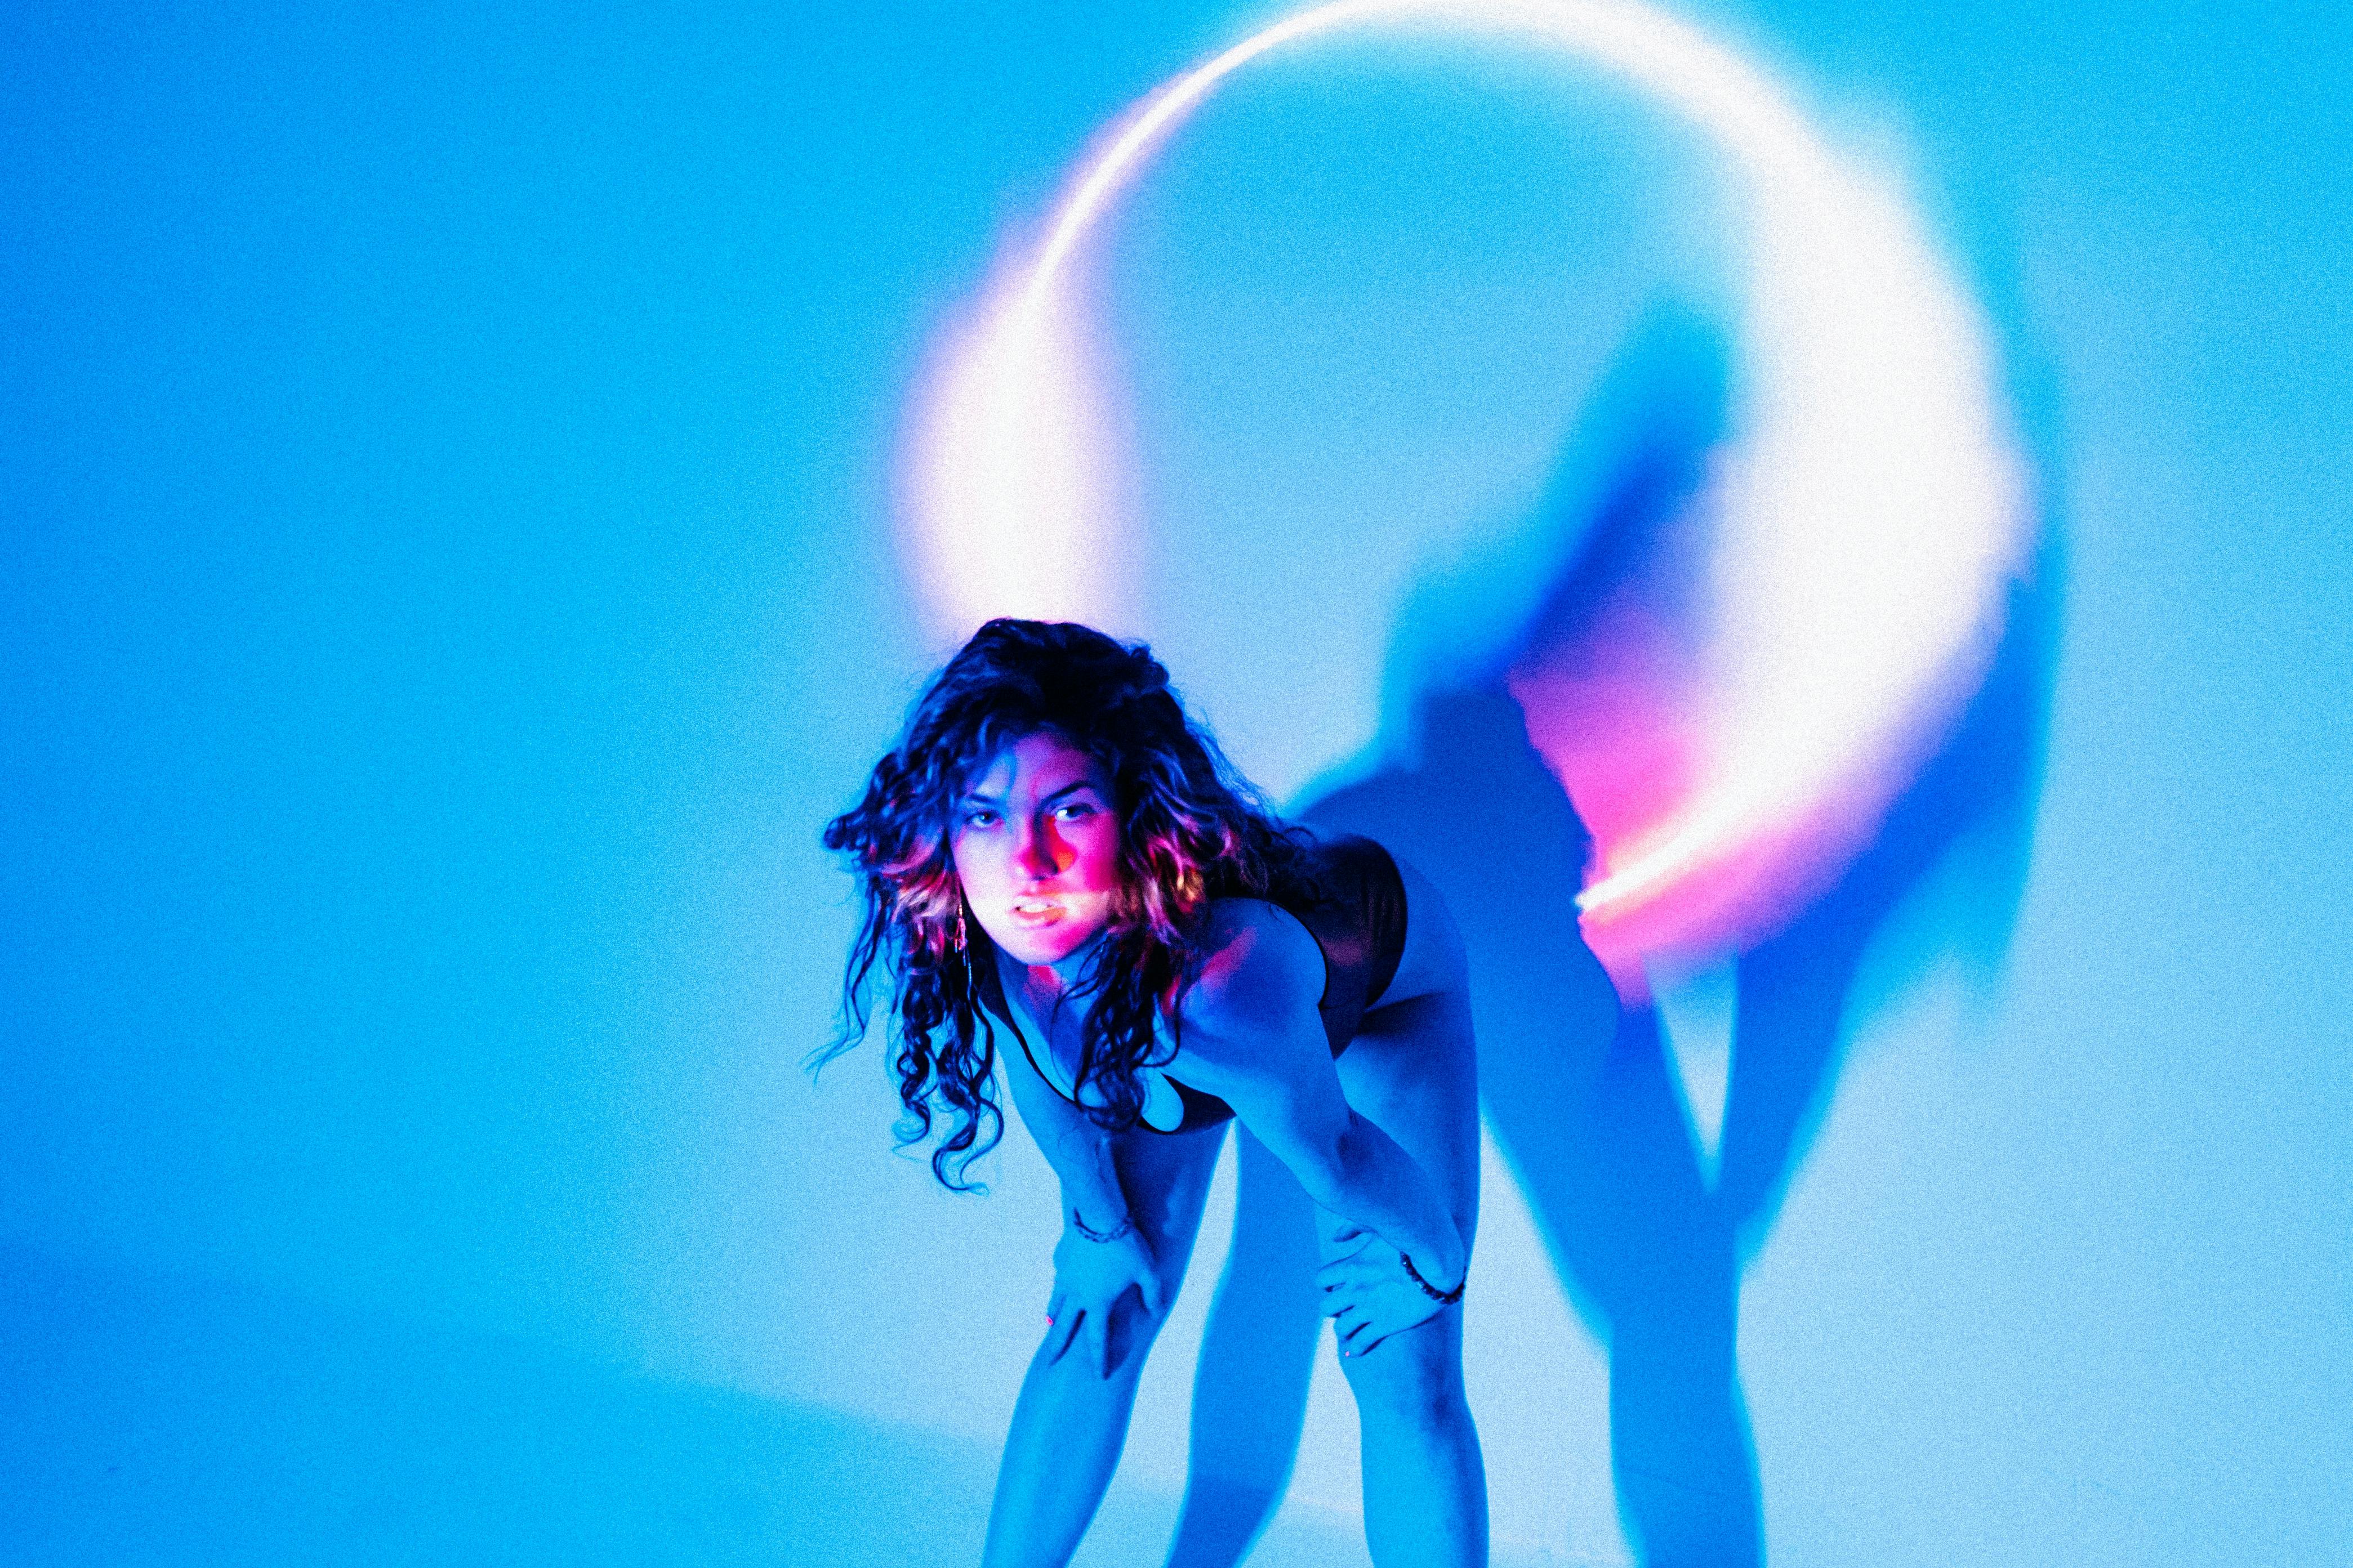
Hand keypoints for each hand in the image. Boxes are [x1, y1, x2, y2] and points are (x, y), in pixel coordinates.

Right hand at [1046, 1210, 1162, 1378]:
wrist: (1098, 1214)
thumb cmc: (1126, 1244)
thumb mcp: (1147, 1270)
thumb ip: (1152, 1293)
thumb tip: (1154, 1311)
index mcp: (1098, 1303)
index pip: (1098, 1339)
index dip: (1099, 1359)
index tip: (1099, 1375)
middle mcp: (1076, 1295)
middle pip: (1063, 1328)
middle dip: (1056, 1347)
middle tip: (1048, 1363)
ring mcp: (1064, 1276)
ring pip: (1056, 1302)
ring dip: (1054, 1316)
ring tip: (1051, 1323)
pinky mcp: (1060, 1258)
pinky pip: (1060, 1275)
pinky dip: (1061, 1283)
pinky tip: (1065, 1278)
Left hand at [1316, 1226, 1455, 1356]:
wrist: (1439, 1264)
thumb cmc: (1411, 1240)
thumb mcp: (1380, 1226)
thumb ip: (1353, 1227)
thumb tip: (1335, 1237)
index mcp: (1352, 1266)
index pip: (1321, 1280)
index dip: (1327, 1285)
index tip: (1336, 1286)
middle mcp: (1356, 1289)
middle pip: (1327, 1307)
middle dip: (1333, 1309)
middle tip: (1343, 1308)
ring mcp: (1370, 1308)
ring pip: (1341, 1328)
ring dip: (1343, 1329)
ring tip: (1348, 1330)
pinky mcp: (1386, 1324)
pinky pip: (1361, 1342)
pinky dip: (1354, 1348)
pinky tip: (1354, 1350)